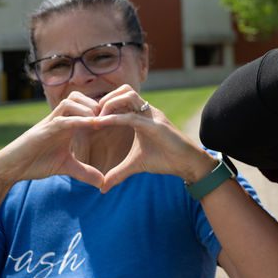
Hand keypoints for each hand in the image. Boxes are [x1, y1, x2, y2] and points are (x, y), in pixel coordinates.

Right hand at [0, 92, 105, 188]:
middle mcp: (59, 118)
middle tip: (113, 116)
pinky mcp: (43, 130)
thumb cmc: (36, 163)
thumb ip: (85, 172)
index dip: (104, 109)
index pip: (86, 106)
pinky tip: (91, 125)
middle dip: (99, 104)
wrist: (10, 168)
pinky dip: (78, 120)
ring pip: (72, 102)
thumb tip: (103, 182)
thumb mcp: (66, 167)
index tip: (120, 117)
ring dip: (89, 109)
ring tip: (102, 121)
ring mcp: (50, 122)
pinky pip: (62, 119)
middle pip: (81, 97)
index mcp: (67, 123)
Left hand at [95, 86, 215, 191]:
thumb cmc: (165, 160)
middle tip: (91, 116)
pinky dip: (113, 118)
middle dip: (105, 99)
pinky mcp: (155, 125)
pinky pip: (131, 116)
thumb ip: (118, 173)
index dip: (105, 105)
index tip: (91, 121)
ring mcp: (152, 116)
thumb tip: (103, 188)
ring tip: (96, 119)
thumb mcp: (136, 165)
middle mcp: (148, 111)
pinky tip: (99, 124)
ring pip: (127, 95)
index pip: (122, 98)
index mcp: (143, 116)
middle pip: (123, 90)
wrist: (186, 163)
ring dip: (108, 104)